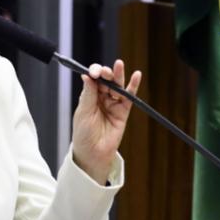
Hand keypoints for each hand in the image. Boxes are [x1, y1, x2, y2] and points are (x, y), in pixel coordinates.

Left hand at [71, 59, 141, 183]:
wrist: (93, 154)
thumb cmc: (84, 135)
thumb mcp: (83, 113)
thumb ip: (88, 94)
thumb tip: (87, 76)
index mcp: (88, 96)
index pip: (93, 79)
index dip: (94, 73)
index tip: (93, 73)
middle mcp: (101, 98)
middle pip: (106, 80)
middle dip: (106, 73)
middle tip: (105, 72)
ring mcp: (112, 104)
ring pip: (117, 86)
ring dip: (118, 75)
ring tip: (119, 65)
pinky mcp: (123, 111)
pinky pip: (129, 97)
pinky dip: (133, 86)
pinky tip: (136, 76)